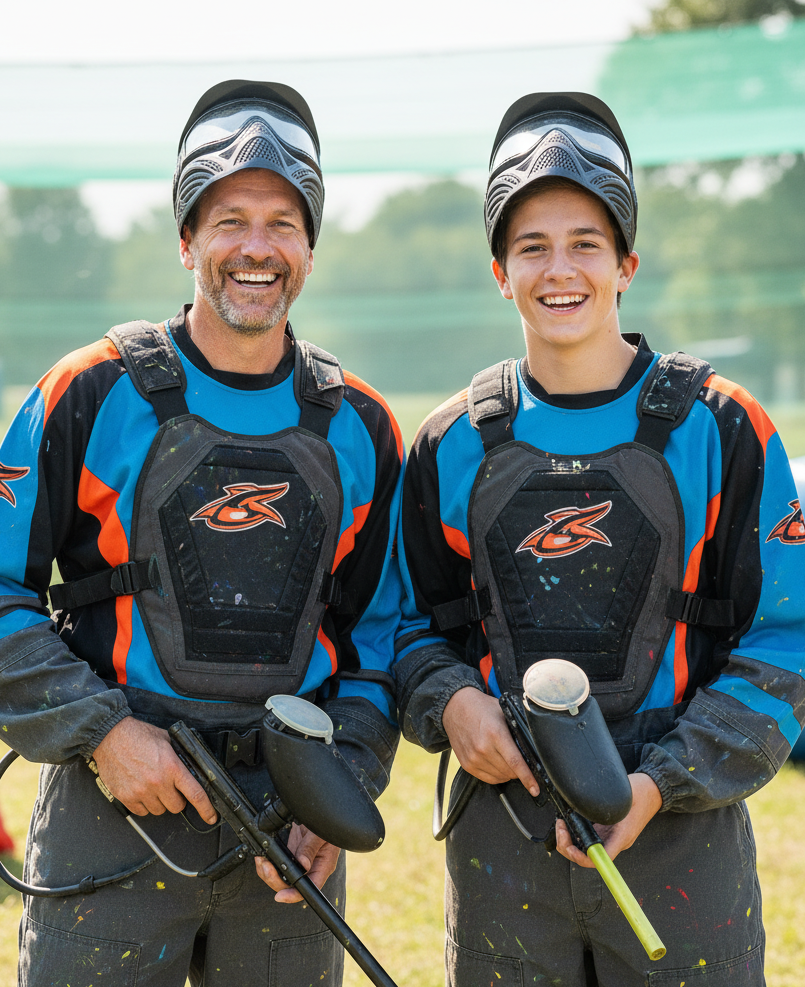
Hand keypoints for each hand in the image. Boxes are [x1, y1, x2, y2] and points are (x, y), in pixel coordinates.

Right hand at [92, 716, 216, 823]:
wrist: (111, 736)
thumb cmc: (137, 735)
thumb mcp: (167, 740)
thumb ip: (179, 756)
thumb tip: (190, 766)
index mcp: (172, 767)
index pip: (195, 794)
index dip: (206, 809)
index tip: (211, 817)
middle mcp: (158, 782)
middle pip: (177, 807)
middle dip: (177, 799)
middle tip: (170, 788)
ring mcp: (141, 791)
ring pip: (160, 811)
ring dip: (160, 802)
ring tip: (153, 786)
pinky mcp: (127, 797)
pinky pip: (142, 812)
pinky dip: (144, 805)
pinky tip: (142, 790)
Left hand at [255, 823, 340, 902]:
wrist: (321, 810)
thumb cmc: (328, 822)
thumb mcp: (321, 832)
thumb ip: (311, 846)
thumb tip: (302, 864)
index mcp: (322, 866)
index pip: (309, 888)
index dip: (293, 895)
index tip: (280, 896)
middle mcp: (310, 867)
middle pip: (290, 885)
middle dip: (274, 879)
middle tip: (265, 866)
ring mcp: (299, 861)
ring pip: (281, 877)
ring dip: (268, 872)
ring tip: (261, 860)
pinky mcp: (291, 853)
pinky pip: (277, 864)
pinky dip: (268, 861)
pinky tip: (263, 855)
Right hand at [442, 687, 538, 795]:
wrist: (454, 707)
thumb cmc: (481, 708)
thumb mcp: (503, 711)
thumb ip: (517, 728)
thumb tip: (534, 747)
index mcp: (495, 733)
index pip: (515, 762)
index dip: (528, 778)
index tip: (535, 789)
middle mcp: (483, 748)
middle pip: (509, 772)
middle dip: (520, 771)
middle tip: (520, 760)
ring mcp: (473, 758)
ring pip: (500, 778)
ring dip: (508, 774)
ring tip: (507, 760)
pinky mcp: (466, 765)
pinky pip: (488, 779)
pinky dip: (497, 776)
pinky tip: (499, 765)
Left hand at [555, 772, 661, 867]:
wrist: (654, 790)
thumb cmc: (641, 792)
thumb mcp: (621, 796)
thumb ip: (602, 804)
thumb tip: (582, 806)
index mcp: (621, 838)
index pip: (598, 860)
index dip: (580, 857)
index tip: (567, 844)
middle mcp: (616, 842)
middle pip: (588, 857)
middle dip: (568, 846)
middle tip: (560, 827)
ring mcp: (612, 837)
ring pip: (587, 849)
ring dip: (571, 841)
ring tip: (562, 824)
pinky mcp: (609, 831)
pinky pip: (590, 839)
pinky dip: (576, 834)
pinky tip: (569, 822)